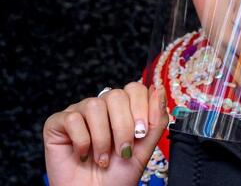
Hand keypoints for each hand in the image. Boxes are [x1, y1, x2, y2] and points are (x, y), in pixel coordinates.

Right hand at [43, 82, 168, 185]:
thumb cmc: (119, 174)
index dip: (141, 108)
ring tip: (103, 159)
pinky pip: (72, 119)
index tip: (141, 133)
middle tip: (123, 150)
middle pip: (116, 95)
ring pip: (95, 105)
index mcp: (123, 108)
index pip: (135, 88)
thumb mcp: (145, 147)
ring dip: (102, 138)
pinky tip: (84, 155)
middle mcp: (101, 106)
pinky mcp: (57, 123)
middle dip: (123, 126)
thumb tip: (159, 88)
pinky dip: (82, 141)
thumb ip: (156, 119)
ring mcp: (79, 113)